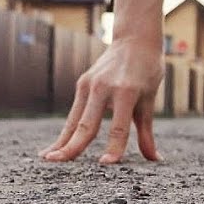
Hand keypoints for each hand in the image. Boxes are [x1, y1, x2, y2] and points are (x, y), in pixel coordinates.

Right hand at [39, 37, 163, 163]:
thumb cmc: (147, 72)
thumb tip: (155, 159)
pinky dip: (66, 131)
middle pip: (88, 124)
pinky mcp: (82, 84)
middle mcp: (104, 88)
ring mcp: (90, 85)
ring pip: (75, 120)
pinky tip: (55, 147)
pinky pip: (74, 113)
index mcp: (126, 93)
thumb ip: (146, 132)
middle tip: (58, 163)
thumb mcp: (149, 100)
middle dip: (73, 145)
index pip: (120, 126)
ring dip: (61, 141)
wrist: (134, 40)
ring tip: (48, 159)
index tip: (107, 163)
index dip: (114, 146)